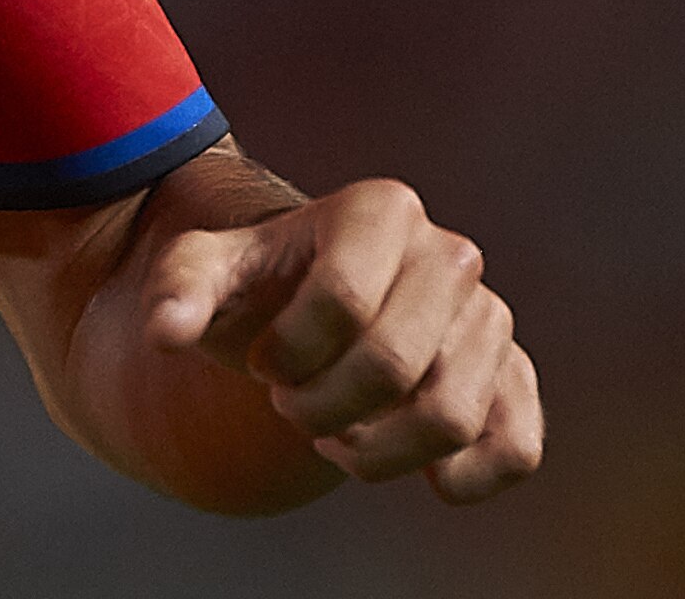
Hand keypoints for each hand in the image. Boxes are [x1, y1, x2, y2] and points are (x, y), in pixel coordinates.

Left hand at [142, 180, 542, 501]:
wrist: (311, 309)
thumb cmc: (259, 286)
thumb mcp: (204, 272)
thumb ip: (179, 291)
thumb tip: (168, 329)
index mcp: (383, 208)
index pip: (344, 301)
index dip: (287, 353)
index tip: (264, 360)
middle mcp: (451, 254)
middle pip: (394, 364)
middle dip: (323, 406)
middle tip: (293, 403)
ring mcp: (489, 318)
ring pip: (450, 416)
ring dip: (375, 451)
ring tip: (339, 433)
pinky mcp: (513, 379)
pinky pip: (516, 447)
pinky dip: (463, 477)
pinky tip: (418, 474)